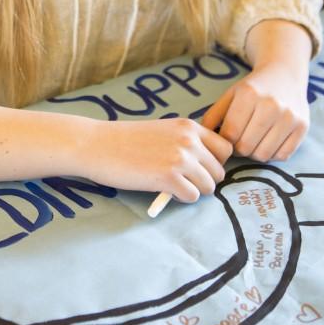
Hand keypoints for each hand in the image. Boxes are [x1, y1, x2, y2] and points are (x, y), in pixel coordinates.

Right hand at [84, 118, 232, 202]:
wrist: (98, 145)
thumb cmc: (126, 140)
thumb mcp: (163, 131)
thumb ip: (185, 142)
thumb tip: (207, 164)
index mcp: (188, 126)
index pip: (225, 148)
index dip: (215, 161)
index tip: (199, 167)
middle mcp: (189, 140)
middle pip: (219, 171)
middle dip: (205, 179)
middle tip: (184, 181)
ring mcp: (180, 159)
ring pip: (209, 187)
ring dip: (194, 190)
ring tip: (173, 186)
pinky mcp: (169, 178)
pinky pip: (192, 197)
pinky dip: (181, 198)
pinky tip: (164, 190)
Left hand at [202, 21, 311, 161]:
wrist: (285, 74)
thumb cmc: (253, 88)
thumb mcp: (230, 94)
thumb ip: (213, 115)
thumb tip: (202, 139)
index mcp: (249, 94)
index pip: (230, 133)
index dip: (225, 141)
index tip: (227, 136)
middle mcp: (271, 105)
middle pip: (246, 147)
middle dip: (239, 148)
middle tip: (240, 140)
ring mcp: (289, 117)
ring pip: (264, 155)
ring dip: (255, 153)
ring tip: (254, 140)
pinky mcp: (303, 127)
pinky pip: (282, 156)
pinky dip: (272, 154)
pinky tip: (269, 141)